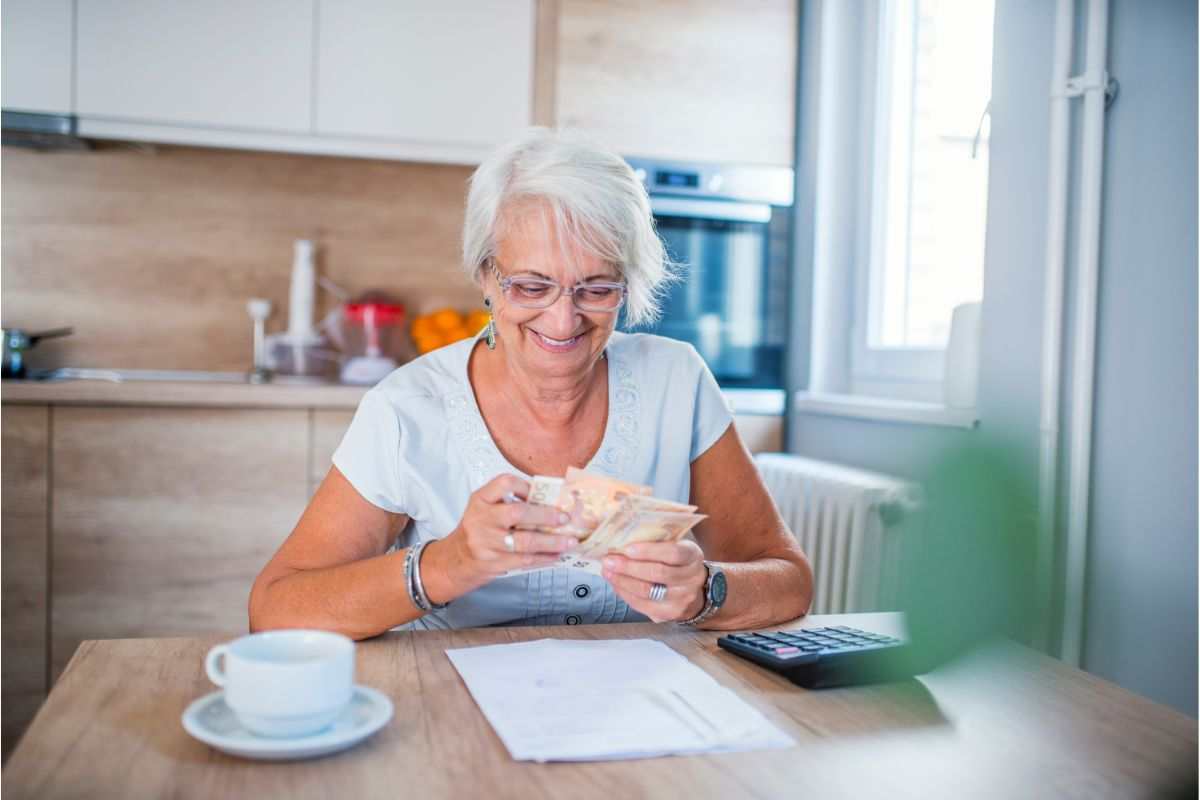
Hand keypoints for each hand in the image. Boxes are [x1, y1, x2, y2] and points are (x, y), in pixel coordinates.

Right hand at [439, 474, 577, 591]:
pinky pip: (524, 560)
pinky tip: (556, 555)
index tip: (543, 493)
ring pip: (524, 541)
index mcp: (480, 499)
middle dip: (546, 516)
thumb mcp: (485, 508)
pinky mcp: (494, 562)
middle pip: (517, 513)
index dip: (526, 486)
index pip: (504, 483)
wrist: (457, 559)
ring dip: (551, 542)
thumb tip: (551, 502)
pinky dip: (544, 558)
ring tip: (569, 541)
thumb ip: (510, 502)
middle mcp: (481, 519)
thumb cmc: (478, 529)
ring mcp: (486, 542)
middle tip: (565, 518)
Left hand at [601, 540, 706, 622]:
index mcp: (692, 556)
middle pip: (658, 573)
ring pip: (647, 591)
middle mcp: (691, 579)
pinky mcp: (669, 614)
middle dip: (629, 567)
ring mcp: (682, 599)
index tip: (627, 548)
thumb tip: (622, 538)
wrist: (694, 589)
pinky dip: (625, 594)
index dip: (649, 551)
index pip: (673, 553)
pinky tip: (615, 584)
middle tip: (608, 560)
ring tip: (607, 572)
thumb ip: (656, 541)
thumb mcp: (675, 545)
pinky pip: (642, 605)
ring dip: (623, 581)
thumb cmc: (676, 561)